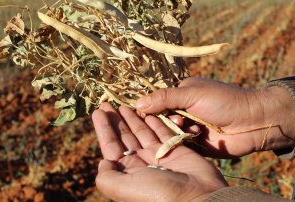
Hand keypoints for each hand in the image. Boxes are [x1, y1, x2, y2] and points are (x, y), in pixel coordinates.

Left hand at [92, 103, 226, 201]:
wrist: (198, 197)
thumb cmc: (159, 193)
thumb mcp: (124, 188)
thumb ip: (107, 177)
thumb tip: (102, 163)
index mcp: (127, 173)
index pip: (111, 146)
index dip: (104, 129)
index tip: (97, 111)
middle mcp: (141, 163)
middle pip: (125, 137)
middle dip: (116, 120)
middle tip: (108, 102)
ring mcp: (159, 156)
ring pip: (142, 132)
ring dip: (133, 118)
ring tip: (124, 104)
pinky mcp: (176, 150)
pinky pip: (163, 132)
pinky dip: (155, 122)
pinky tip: (148, 111)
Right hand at [135, 78, 294, 156]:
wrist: (253, 122)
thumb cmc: (224, 101)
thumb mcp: (192, 94)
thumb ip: (165, 98)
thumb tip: (137, 103)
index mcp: (181, 92)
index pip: (156, 99)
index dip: (149, 106)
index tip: (141, 112)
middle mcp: (182, 109)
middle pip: (159, 117)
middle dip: (164, 119)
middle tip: (178, 120)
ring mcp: (188, 126)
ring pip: (168, 131)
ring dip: (176, 130)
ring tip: (191, 128)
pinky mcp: (194, 142)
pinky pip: (179, 143)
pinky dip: (184, 140)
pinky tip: (196, 136)